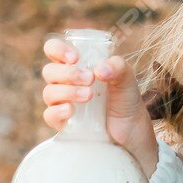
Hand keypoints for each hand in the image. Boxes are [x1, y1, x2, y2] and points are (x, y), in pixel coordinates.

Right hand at [41, 36, 158, 176]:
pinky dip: (57, 111)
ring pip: (49, 92)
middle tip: (90, 79)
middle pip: (49, 71)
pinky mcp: (64, 123)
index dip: (58, 49)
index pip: (54, 50)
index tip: (75, 57)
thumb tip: (100, 69)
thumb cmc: (127, 101)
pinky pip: (49, 115)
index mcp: (77, 66)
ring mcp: (63, 103)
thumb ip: (118, 67)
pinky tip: (71, 111)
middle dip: (68, 73)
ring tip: (89, 96)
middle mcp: (66, 83)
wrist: (133, 132)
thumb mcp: (128, 80)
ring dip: (67, 91)